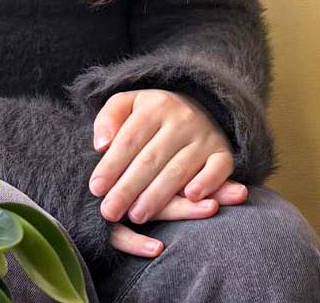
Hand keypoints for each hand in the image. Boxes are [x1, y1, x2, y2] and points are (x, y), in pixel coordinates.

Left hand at [87, 89, 246, 257]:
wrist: (199, 105)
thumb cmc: (153, 114)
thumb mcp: (127, 104)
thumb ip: (109, 119)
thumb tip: (101, 146)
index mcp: (154, 105)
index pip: (129, 140)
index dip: (111, 166)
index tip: (96, 189)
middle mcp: (181, 119)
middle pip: (150, 159)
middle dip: (127, 189)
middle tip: (109, 211)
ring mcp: (204, 136)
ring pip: (178, 170)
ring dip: (157, 196)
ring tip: (136, 216)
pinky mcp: (223, 152)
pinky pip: (217, 169)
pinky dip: (206, 183)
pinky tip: (190, 198)